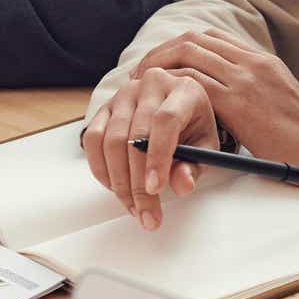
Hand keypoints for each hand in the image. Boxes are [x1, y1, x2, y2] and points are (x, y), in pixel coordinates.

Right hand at [80, 67, 216, 230]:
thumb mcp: (205, 147)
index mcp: (183, 89)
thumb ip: (195, 166)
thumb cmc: (194, 128)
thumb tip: (182, 184)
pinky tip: (115, 187)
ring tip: (134, 207)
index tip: (156, 189)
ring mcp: (124, 95)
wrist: (178, 108)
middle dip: (138, 183)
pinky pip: (93, 139)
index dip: (158, 157)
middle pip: (135, 136)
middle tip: (146, 214)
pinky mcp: (104, 108)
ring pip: (111, 140)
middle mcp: (150, 85)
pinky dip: (101, 168)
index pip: (165, 121)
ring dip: (119, 181)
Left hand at [131, 30, 298, 190]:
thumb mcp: (278, 101)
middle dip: (161, 52)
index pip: (212, 36)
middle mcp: (252, 61)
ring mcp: (246, 78)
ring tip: (141, 86)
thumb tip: (223, 102)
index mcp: (262, 59)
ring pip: (188, 55)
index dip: (180, 46)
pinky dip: (169, 89)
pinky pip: (193, 85)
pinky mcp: (239, 102)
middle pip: (194, 39)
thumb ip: (253, 92)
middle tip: (141, 71)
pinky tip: (157, 104)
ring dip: (158, 68)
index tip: (161, 62)